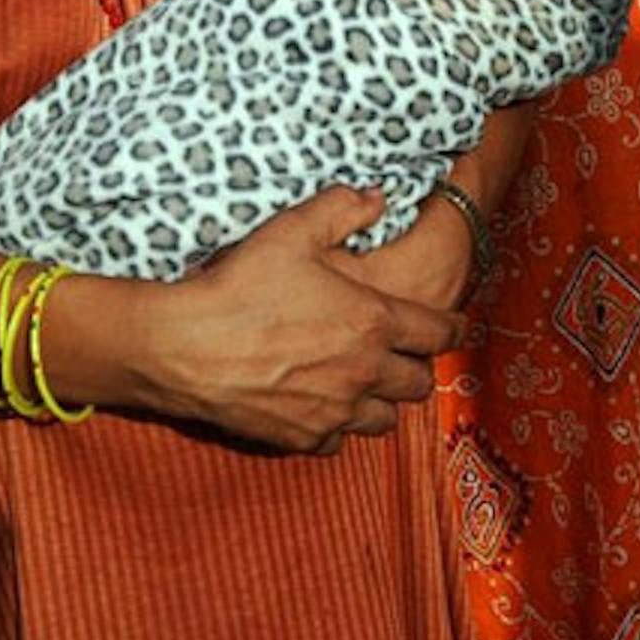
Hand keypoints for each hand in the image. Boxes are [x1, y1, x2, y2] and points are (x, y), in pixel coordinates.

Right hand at [145, 187, 459, 453]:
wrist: (186, 346)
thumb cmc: (240, 286)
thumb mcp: (291, 230)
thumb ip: (341, 209)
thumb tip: (377, 197)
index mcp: (373, 322)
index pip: (440, 333)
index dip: (453, 328)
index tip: (454, 326)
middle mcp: (364, 373)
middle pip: (419, 383)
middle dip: (416, 367)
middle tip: (401, 353)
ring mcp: (334, 411)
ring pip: (385, 420)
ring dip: (380, 401)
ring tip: (363, 383)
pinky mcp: (302, 437)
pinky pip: (338, 442)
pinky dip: (335, 427)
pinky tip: (319, 407)